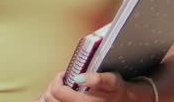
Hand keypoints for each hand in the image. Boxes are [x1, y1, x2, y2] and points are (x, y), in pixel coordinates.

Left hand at [35, 71, 153, 101]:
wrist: (123, 101)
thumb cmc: (116, 90)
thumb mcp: (111, 80)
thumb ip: (97, 78)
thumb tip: (78, 77)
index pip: (57, 92)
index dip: (57, 79)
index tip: (65, 74)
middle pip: (50, 99)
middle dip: (53, 86)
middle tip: (63, 80)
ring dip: (52, 94)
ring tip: (62, 87)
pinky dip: (55, 100)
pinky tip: (62, 96)